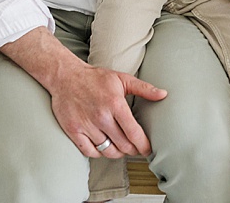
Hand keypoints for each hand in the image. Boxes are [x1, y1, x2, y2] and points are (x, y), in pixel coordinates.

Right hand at [0, 28, 166, 159]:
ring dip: (118, 153)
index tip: (147, 149)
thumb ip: (144, 88)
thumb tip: (164, 94)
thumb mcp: (122, 79)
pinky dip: (99, 153)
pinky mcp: (74, 131)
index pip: (134, 133)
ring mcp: (86, 125)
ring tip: (122, 148)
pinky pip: (90, 152)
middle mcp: (101, 117)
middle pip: (123, 145)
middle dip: (133, 150)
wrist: (66, 76)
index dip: (143, 145)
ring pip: (107, 151)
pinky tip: (105, 147)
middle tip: (136, 149)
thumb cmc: (96, 78)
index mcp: (115, 104)